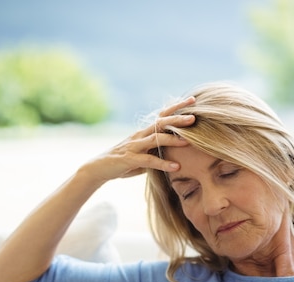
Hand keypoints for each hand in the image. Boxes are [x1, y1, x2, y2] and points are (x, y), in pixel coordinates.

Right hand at [80, 96, 195, 183]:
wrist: (99, 169)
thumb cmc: (123, 162)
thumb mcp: (143, 154)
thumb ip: (157, 152)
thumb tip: (174, 153)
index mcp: (144, 132)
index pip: (162, 116)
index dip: (176, 108)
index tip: (192, 101)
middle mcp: (140, 135)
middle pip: (160, 123)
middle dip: (177, 120)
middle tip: (194, 117)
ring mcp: (134, 146)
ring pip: (155, 139)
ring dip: (172, 139)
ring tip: (188, 141)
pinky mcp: (130, 159)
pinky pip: (149, 161)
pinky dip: (163, 164)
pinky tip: (176, 167)